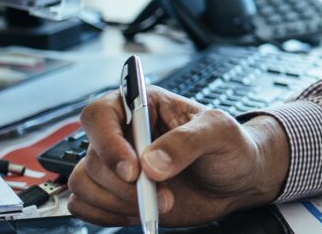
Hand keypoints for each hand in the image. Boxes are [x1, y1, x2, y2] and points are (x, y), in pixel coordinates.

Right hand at [68, 86, 289, 227]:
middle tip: (163, 195)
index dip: (108, 143)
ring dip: (118, 202)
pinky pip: (84, 204)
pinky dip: (108, 215)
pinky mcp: (114, 192)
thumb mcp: (221, 132)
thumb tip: (152, 163)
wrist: (238, 180)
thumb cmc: (231, 146)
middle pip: (93, 157)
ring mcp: (117, 164)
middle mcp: (124, 134)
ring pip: (83, 183)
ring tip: (161, 203)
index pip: (100, 114)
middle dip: (126, 185)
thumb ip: (189, 141)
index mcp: (143, 105)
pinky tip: (142, 212)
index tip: (134, 170)